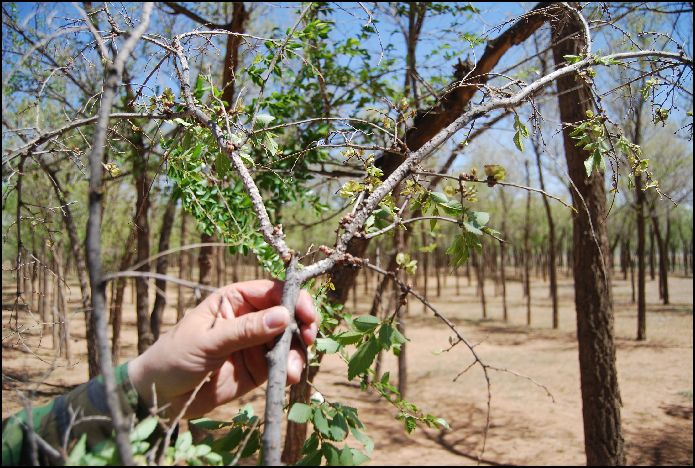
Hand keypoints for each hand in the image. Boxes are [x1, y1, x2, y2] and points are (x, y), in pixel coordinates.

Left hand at [128, 280, 317, 418]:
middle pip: (287, 315)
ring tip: (293, 370)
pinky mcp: (258, 369)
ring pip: (289, 341)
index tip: (307, 315)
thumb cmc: (174, 358)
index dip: (294, 300)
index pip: (272, 291)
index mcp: (235, 300)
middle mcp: (249, 318)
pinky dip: (291, 369)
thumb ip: (246, 330)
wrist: (158, 398)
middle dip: (302, 326)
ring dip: (298, 353)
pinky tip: (288, 378)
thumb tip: (283, 316)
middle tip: (309, 339)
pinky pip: (282, 364)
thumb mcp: (208, 341)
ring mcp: (255, 344)